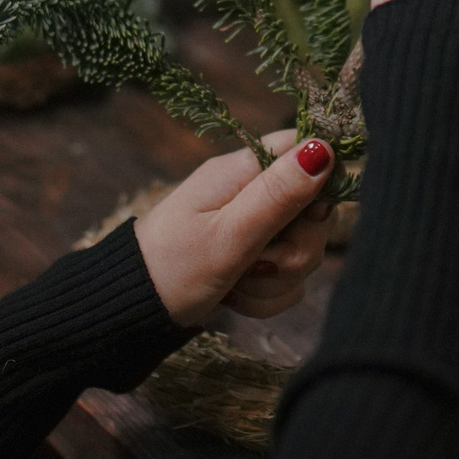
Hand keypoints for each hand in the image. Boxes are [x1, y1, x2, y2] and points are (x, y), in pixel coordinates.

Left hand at [136, 127, 336, 324]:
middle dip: (296, 248)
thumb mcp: (229, 234)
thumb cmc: (173, 267)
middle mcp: (250, 193)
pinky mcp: (252, 258)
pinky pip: (286, 278)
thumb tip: (324, 149)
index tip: (309, 215)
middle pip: (313, 209)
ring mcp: (252, 227)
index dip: (322, 179)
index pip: (304, 148)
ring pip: (302, 250)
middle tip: (260, 262)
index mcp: (241, 171)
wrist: (134, 310)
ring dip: (276, 278)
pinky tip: (237, 297)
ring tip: (238, 282)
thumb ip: (278, 195)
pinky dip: (267, 294)